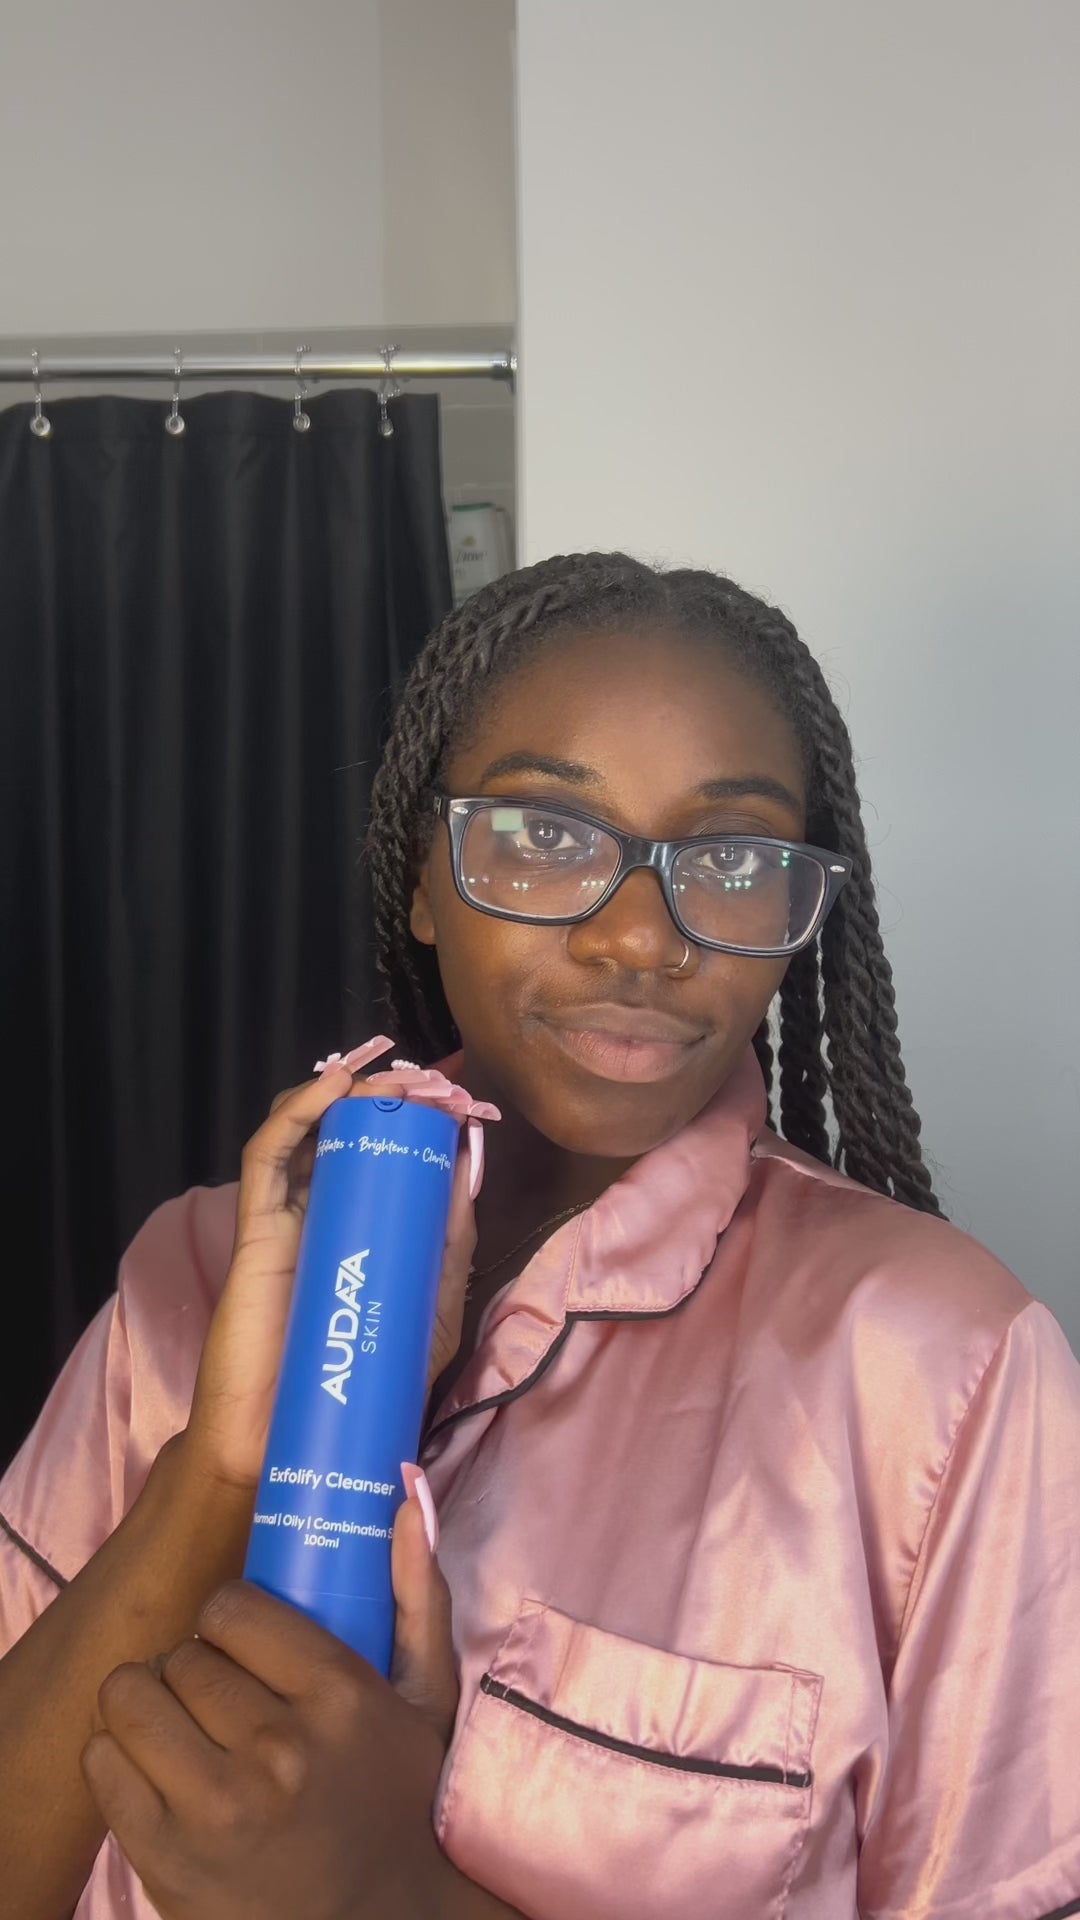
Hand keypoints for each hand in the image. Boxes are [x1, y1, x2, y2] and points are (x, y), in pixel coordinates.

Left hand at [80, 1485, 462, 1919]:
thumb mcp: (425, 1700)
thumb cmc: (396, 1800)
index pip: (230, 1610)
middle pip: (182, 1654)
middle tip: (218, 1695)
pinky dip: (119, 1757)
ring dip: (148, 1704)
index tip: (240, 1642)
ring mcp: (217, 1809)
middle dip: (193, 1667)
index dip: (228, 1620)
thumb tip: (405, 1491)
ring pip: (131, 1696)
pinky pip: (103, 1762)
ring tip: (181, 1725)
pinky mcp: (166, 1859)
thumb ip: (418, 1592)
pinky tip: (159, 1771)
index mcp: (339, 1700)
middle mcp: (278, 1751)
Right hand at [182, 1045, 477, 1493]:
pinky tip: (335, 1088)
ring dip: (349, 1089)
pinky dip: (297, 1112)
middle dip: (390, 1093)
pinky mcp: (256, 1227)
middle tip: (435, 1084)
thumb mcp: (426, 1311)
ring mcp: (287, 1215)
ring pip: (305, 1126)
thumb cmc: (356, 1382)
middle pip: (346, 1128)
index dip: (418, 1118)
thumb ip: (449, 1250)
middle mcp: (323, 1210)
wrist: (287, 1445)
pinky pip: (268, 1156)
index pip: (385, 1153)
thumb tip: (468, 1176)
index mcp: (363, 1226)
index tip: (460, 1101)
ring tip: (396, 1080)